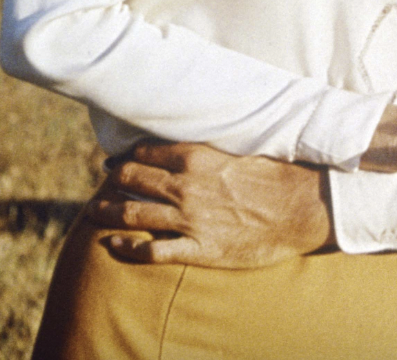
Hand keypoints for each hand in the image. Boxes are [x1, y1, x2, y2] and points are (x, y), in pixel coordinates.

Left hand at [87, 141, 330, 267]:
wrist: (302, 209)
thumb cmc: (278, 178)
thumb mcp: (242, 152)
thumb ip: (211, 152)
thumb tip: (191, 147)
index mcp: (198, 158)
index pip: (148, 152)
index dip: (130, 155)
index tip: (120, 160)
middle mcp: (186, 186)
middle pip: (133, 179)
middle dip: (115, 179)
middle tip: (106, 183)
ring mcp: (189, 219)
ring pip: (132, 212)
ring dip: (108, 211)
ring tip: (94, 211)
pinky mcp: (198, 248)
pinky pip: (151, 250)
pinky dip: (127, 246)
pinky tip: (114, 244)